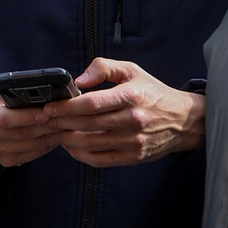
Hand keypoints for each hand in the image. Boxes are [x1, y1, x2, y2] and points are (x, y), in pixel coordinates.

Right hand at [0, 84, 58, 166]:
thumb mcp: (3, 87)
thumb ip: (19, 90)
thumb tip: (47, 94)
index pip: (4, 118)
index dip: (27, 117)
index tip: (46, 113)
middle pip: (21, 133)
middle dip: (46, 126)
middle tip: (65, 119)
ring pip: (30, 145)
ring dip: (50, 136)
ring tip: (64, 127)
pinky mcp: (5, 160)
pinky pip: (32, 155)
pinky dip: (46, 146)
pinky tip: (54, 137)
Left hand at [39, 58, 203, 167]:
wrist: (184, 120)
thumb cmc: (152, 93)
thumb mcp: (131, 71)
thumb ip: (102, 68)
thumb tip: (78, 81)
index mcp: (130, 97)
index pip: (91, 104)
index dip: (65, 107)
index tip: (49, 107)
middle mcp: (132, 120)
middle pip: (86, 124)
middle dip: (59, 122)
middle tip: (43, 119)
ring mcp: (133, 141)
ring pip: (89, 144)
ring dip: (66, 139)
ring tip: (54, 131)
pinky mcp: (133, 157)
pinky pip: (99, 160)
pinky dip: (79, 155)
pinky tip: (70, 146)